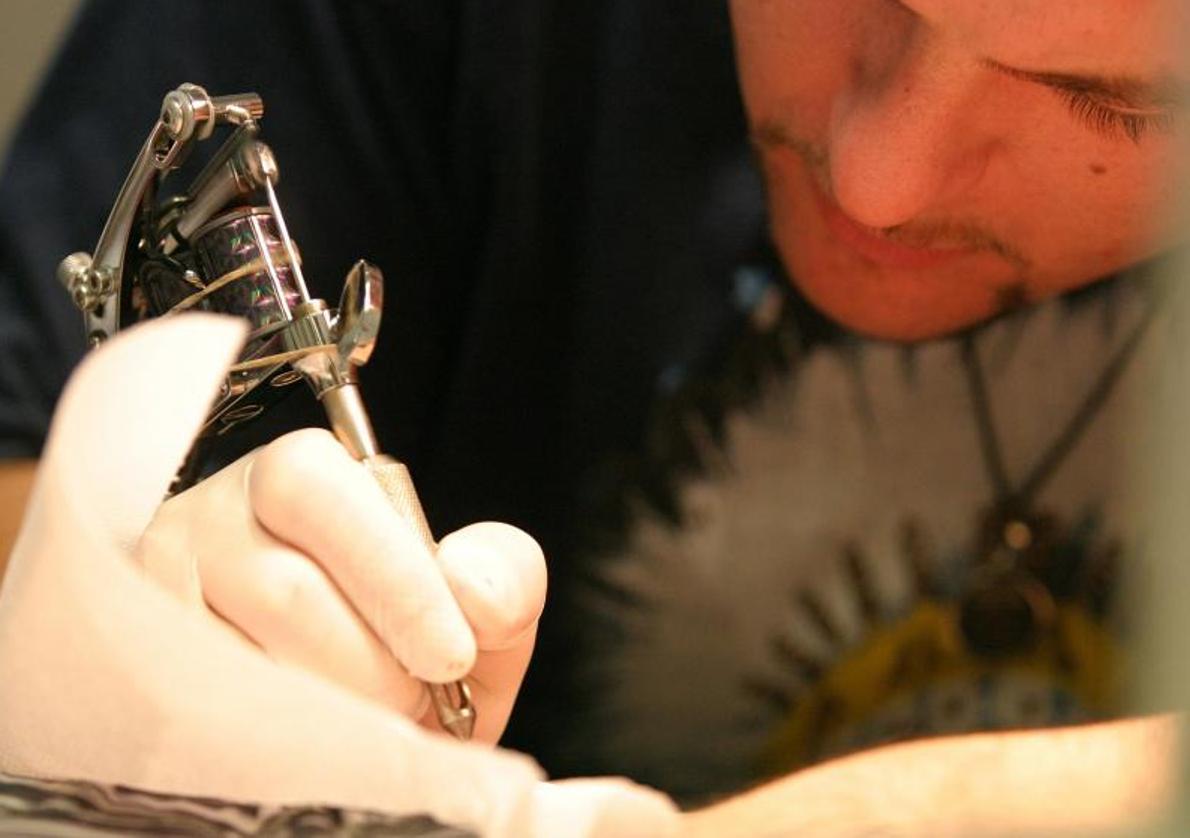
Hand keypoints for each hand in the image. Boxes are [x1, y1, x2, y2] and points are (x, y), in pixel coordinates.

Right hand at [137, 427, 545, 742]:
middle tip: (416, 701)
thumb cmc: (408, 639)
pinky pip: (202, 724)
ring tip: (372, 725)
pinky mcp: (135, 680)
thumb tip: (472, 588)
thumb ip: (503, 575)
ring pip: (239, 664)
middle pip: (282, 591)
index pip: (317, 492)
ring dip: (328, 713)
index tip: (451, 655)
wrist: (350, 711)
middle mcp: (206, 526)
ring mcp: (155, 602)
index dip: (391, 577)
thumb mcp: (473, 601)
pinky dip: (279, 748)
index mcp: (294, 478)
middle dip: (371, 665)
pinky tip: (321, 749)